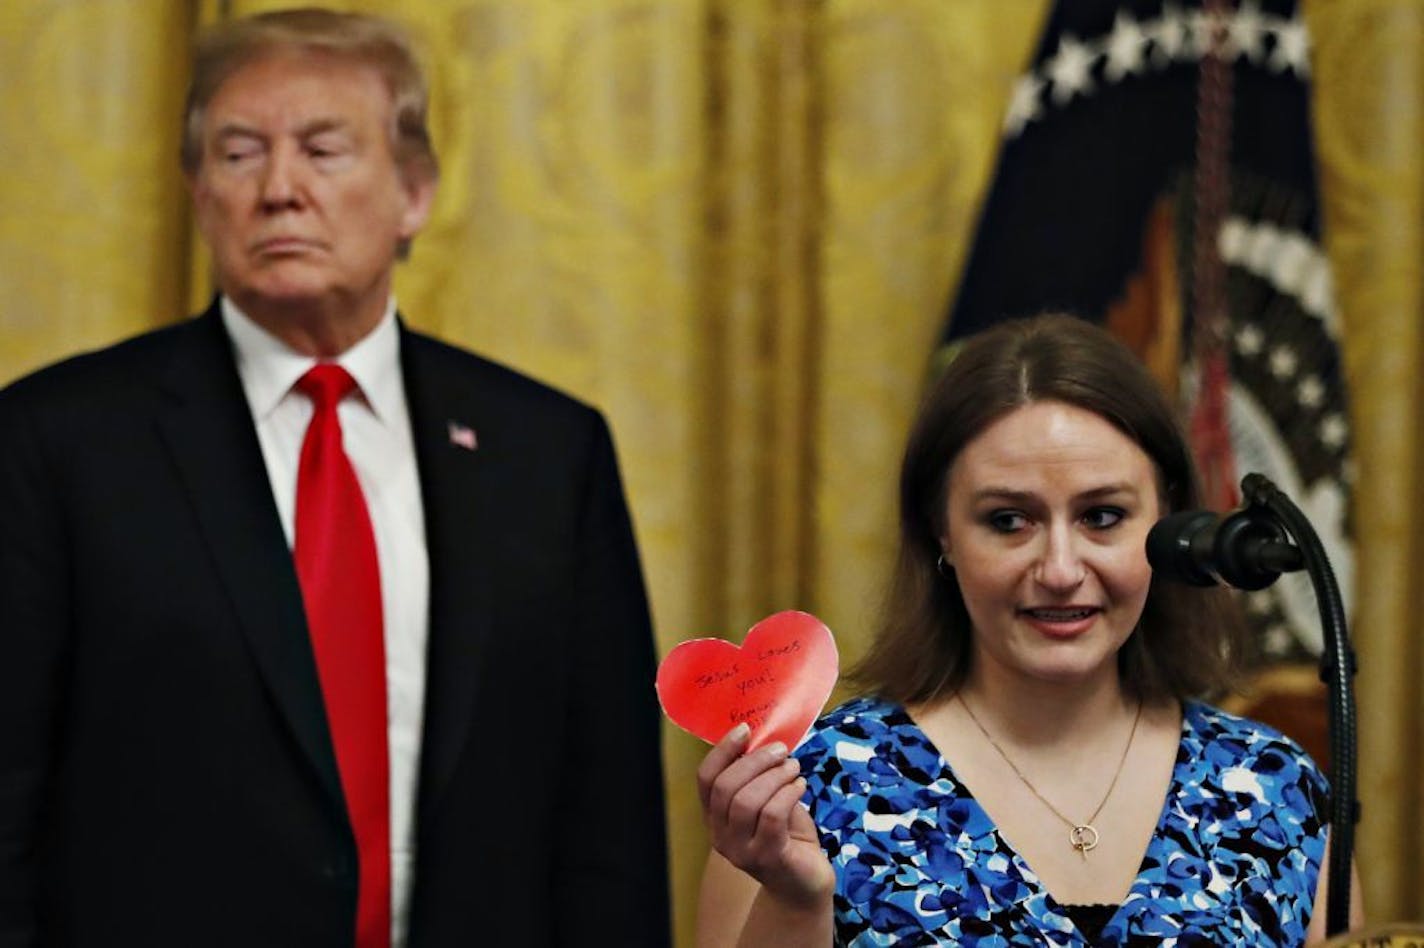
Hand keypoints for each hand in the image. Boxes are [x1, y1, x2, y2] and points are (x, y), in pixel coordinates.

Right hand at [696, 724, 834, 908]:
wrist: (803, 884)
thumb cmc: (786, 836)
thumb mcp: (767, 802)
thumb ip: (759, 778)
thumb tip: (763, 741)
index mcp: (715, 818)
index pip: (705, 780)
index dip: (722, 751)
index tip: (745, 730)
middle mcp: (720, 836)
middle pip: (725, 788)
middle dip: (755, 761)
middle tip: (781, 750)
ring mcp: (741, 851)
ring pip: (747, 801)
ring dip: (774, 775)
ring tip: (794, 768)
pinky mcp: (767, 858)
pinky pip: (772, 816)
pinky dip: (788, 793)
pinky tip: (800, 786)